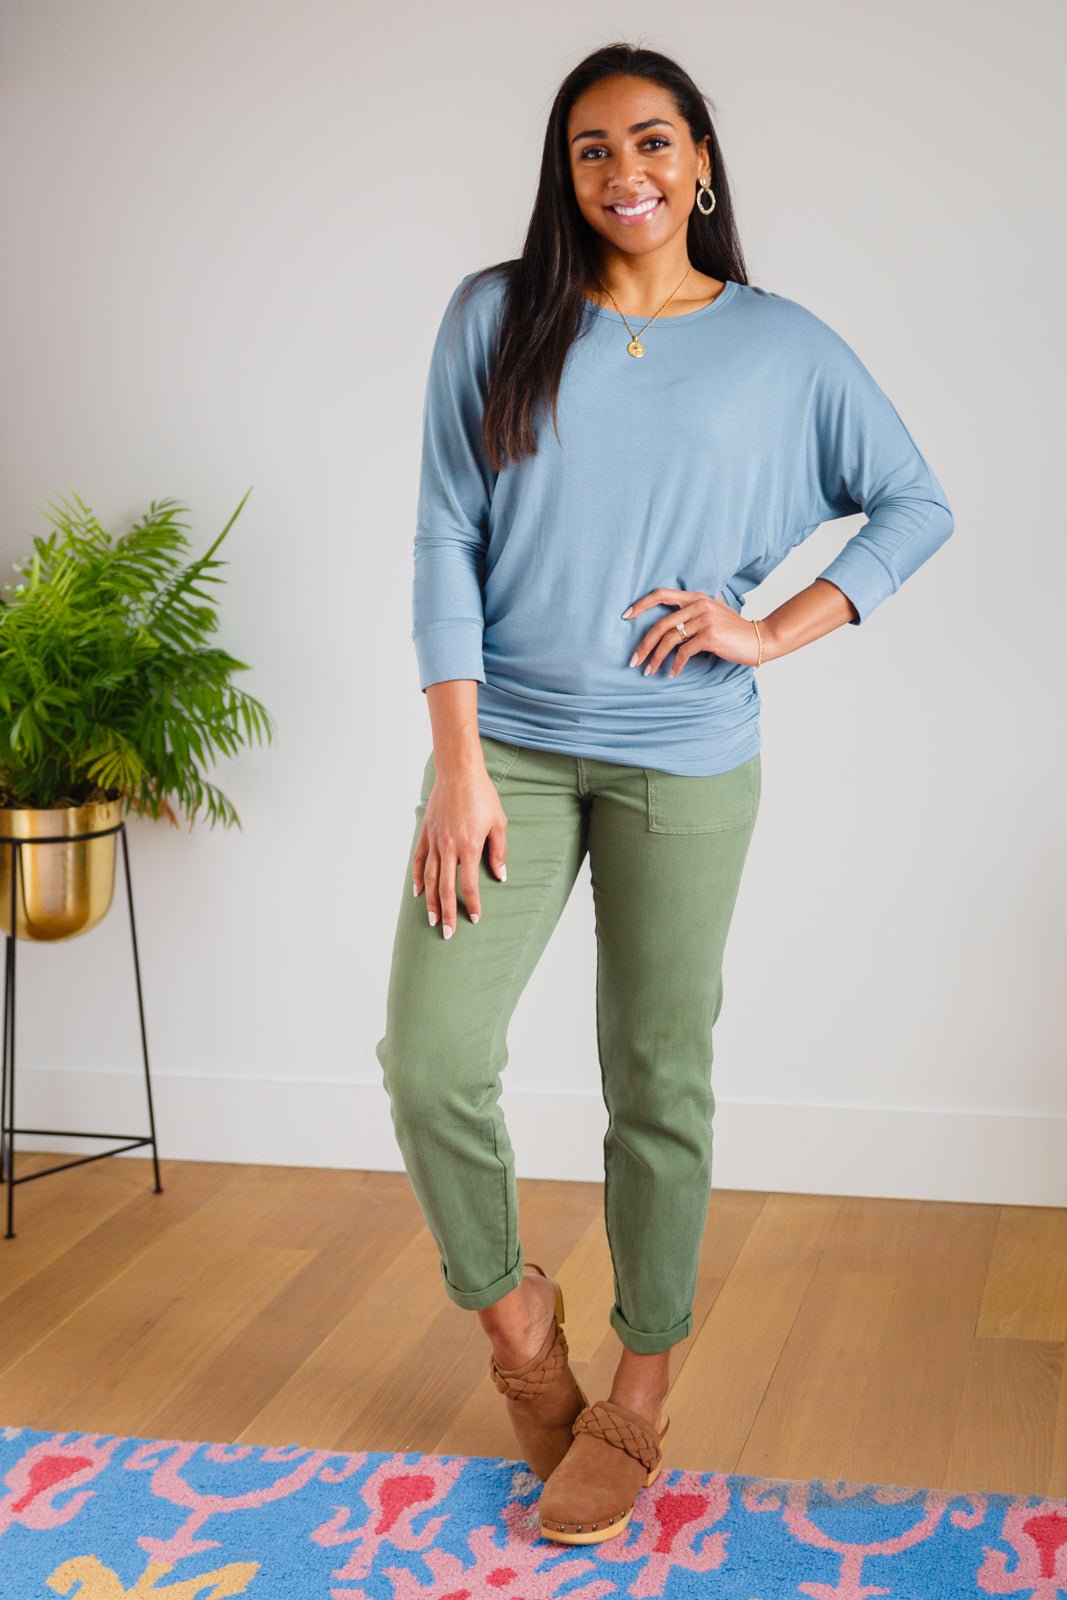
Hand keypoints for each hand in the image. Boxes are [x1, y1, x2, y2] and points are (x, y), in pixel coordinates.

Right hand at [413, 765, 506, 937]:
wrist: (458, 772)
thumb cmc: (482, 796)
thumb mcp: (499, 823)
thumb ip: (498, 852)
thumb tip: (500, 876)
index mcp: (468, 847)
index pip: (469, 885)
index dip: (472, 905)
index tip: (475, 918)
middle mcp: (448, 847)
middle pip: (446, 888)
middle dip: (447, 913)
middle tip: (447, 933)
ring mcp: (434, 841)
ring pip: (430, 878)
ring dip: (431, 902)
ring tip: (433, 920)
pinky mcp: (425, 833)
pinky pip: (419, 860)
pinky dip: (418, 878)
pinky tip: (419, 893)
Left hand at [623, 588, 760, 675]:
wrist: (760, 639)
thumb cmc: (734, 631)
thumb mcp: (714, 613)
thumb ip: (695, 612)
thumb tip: (670, 624)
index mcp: (696, 597)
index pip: (661, 594)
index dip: (641, 604)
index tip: (625, 616)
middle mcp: (698, 604)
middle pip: (660, 624)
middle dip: (644, 645)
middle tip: (634, 660)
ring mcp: (704, 619)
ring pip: (669, 640)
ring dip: (656, 658)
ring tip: (649, 671)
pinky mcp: (710, 636)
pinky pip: (684, 652)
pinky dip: (675, 665)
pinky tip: (672, 673)